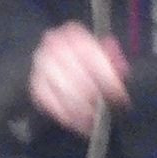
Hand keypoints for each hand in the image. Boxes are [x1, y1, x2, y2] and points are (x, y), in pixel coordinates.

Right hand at [29, 21, 129, 135]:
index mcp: (73, 33)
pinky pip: (51, 105)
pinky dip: (68, 117)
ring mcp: (41, 66)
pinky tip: (81, 124)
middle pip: (77, 76)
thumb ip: (114, 59)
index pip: (91, 56)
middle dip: (95, 96)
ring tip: (96, 119)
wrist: (59, 59)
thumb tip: (120, 70)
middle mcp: (53, 46)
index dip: (108, 79)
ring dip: (83, 110)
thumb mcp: (103, 52)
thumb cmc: (86, 57)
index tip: (120, 96)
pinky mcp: (36, 86)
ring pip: (64, 93)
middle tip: (108, 109)